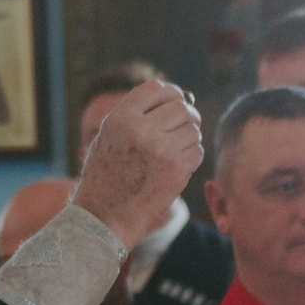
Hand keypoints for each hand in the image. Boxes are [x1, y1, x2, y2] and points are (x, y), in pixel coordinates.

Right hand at [72, 80, 204, 248]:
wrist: (105, 216)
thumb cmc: (107, 176)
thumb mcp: (109, 136)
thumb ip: (136, 115)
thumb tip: (177, 97)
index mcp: (120, 118)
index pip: (157, 88)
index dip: (172, 94)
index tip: (176, 103)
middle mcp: (139, 129)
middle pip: (181, 107)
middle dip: (187, 116)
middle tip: (183, 128)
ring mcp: (160, 149)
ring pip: (193, 129)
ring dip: (190, 138)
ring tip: (175, 151)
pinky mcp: (177, 168)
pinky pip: (198, 150)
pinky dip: (192, 157)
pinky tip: (177, 167)